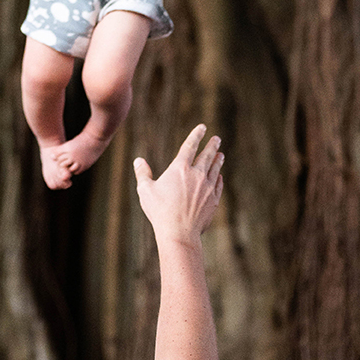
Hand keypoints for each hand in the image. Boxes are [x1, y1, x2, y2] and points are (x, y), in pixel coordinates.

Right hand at [134, 125, 222, 244]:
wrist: (179, 232)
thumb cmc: (160, 211)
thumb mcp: (145, 190)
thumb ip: (143, 173)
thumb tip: (138, 160)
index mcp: (180, 168)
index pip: (190, 146)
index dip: (196, 135)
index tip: (202, 127)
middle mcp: (197, 174)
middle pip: (207, 155)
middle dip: (212, 145)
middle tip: (217, 139)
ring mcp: (207, 187)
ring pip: (215, 169)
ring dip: (218, 160)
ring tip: (221, 154)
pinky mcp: (213, 200)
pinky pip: (218, 185)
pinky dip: (219, 178)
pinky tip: (219, 176)